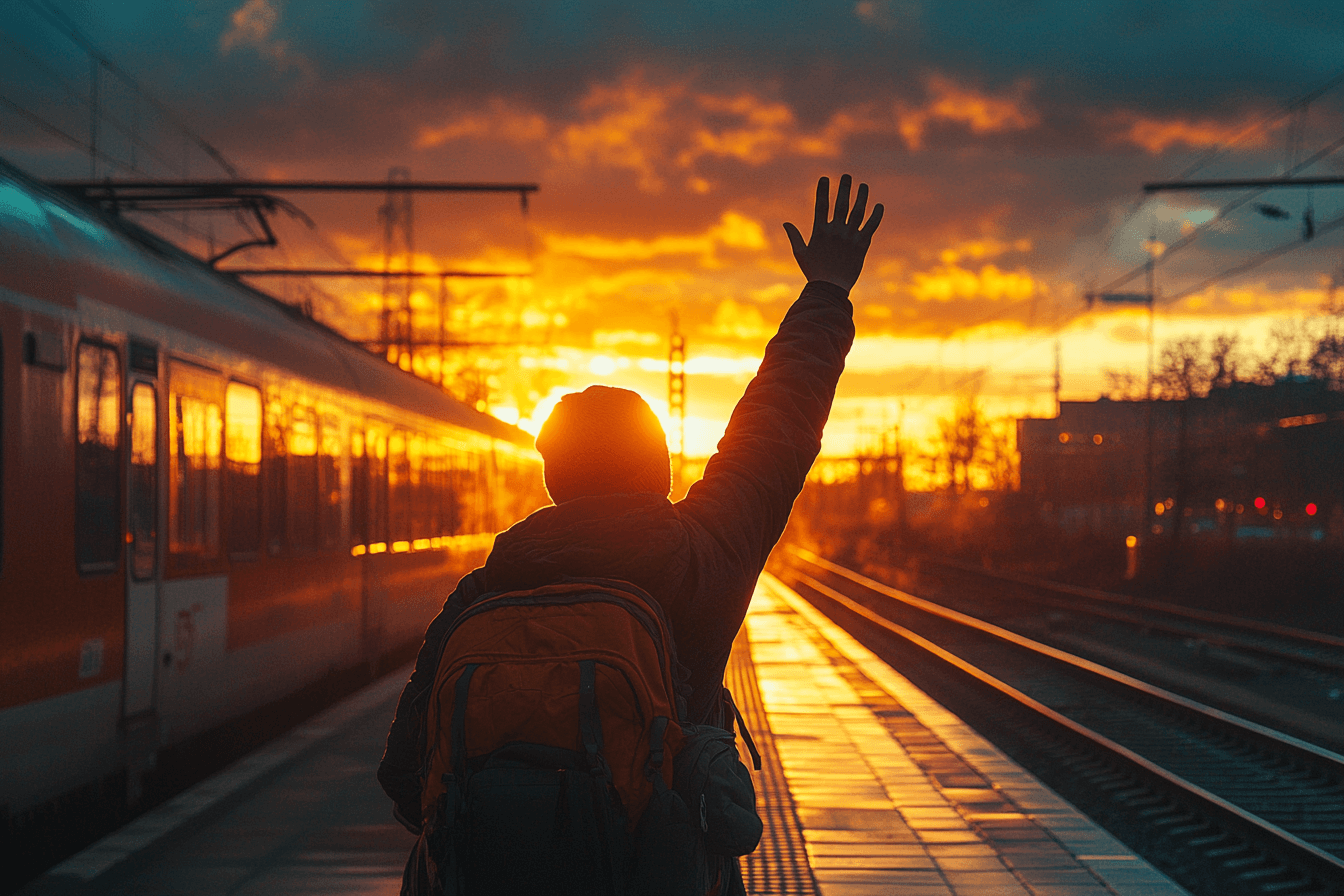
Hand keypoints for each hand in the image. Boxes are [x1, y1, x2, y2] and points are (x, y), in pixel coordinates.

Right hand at [783, 174, 882, 291]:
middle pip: (841, 204)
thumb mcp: (800, 254)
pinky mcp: (862, 245)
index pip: (821, 205)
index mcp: (820, 231)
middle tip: (847, 176)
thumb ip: (794, 236)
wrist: (830, 288)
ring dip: (861, 197)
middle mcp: (835, 231)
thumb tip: (785, 223)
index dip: (823, 190)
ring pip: (857, 212)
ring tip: (864, 186)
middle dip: (844, 188)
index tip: (825, 178)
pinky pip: (871, 226)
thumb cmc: (814, 272)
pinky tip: (879, 206)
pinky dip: (876, 216)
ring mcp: (849, 237)